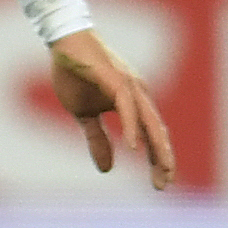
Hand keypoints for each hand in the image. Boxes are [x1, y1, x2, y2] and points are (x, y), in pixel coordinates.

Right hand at [49, 28, 175, 189]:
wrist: (63, 42)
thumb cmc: (75, 74)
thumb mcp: (84, 114)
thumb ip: (97, 138)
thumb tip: (107, 169)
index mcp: (133, 102)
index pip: (151, 135)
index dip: (158, 159)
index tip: (162, 184)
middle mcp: (137, 93)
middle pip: (156, 131)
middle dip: (163, 158)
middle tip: (164, 185)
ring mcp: (127, 84)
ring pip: (149, 119)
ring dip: (156, 146)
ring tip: (162, 169)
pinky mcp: (114, 78)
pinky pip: (127, 105)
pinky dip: (132, 126)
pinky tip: (133, 145)